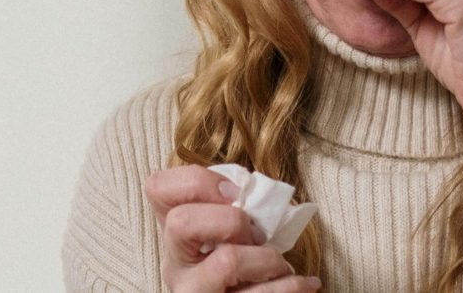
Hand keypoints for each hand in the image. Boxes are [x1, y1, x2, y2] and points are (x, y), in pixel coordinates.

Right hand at [144, 165, 321, 291]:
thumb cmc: (246, 263)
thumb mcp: (229, 234)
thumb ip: (233, 206)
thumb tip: (259, 192)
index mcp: (176, 234)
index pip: (158, 187)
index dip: (198, 180)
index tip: (235, 191)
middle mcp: (176, 265)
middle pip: (181, 222)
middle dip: (232, 219)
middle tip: (255, 234)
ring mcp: (194, 292)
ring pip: (227, 261)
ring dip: (268, 258)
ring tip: (279, 265)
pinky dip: (290, 286)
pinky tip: (304, 283)